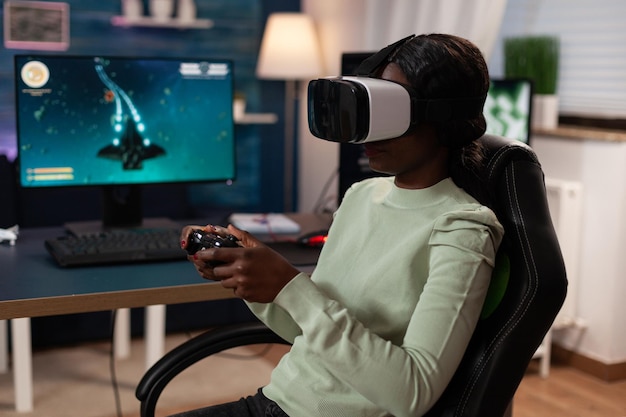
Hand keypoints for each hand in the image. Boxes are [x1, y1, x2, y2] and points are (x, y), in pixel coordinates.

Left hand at [181, 224, 299, 302]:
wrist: (287, 283)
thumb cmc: (275, 263)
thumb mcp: (260, 247)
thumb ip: (243, 236)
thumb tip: (229, 227)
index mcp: (243, 256)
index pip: (216, 254)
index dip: (204, 255)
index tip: (197, 255)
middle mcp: (240, 270)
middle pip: (216, 271)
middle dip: (217, 269)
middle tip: (225, 266)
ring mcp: (241, 283)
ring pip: (223, 282)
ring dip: (228, 278)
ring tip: (241, 274)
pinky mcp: (244, 294)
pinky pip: (233, 291)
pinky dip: (237, 287)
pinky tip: (249, 282)